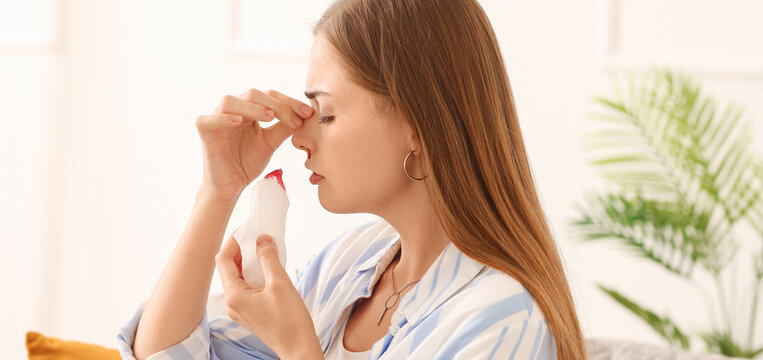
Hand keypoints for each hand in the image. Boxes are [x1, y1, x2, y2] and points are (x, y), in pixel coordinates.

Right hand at [196, 89, 314, 201]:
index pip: (269, 96)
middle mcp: (232, 110)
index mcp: (248, 110)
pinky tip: (238, 121)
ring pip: (230, 101)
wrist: (231, 186)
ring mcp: (216, 119)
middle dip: (276, 104)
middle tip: (294, 119)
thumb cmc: (247, 162)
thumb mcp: (271, 143)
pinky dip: (222, 118)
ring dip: (252, 107)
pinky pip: (207, 119)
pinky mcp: (205, 133)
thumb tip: (304, 114)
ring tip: (269, 117)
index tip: (308, 113)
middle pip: (253, 94)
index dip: (289, 102)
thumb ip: (284, 128)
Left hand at [216, 233, 322, 358]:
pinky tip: (268, 267)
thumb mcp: (280, 283)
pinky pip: (246, 287)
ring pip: (237, 277)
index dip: (233, 242)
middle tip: (257, 237)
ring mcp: (240, 309)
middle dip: (241, 250)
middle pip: (228, 268)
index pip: (223, 260)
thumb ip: (269, 258)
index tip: (247, 231)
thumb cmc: (290, 321)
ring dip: (248, 261)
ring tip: (264, 249)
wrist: (298, 348)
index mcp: (234, 295)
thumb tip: (262, 240)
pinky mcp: (250, 312)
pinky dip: (254, 273)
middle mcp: (233, 303)